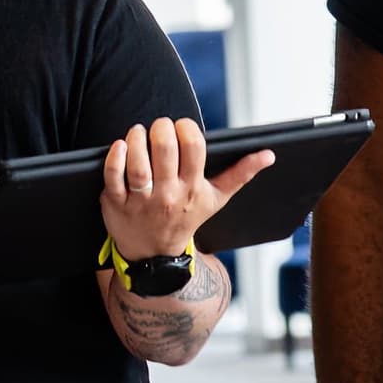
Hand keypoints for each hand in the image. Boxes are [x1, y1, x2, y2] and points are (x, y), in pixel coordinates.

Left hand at [101, 117, 271, 265]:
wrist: (155, 254)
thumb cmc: (186, 217)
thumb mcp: (217, 199)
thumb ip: (241, 174)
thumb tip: (269, 154)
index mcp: (193, 188)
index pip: (194, 147)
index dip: (187, 128)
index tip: (182, 128)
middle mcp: (168, 194)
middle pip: (165, 148)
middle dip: (161, 128)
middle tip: (159, 128)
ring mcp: (141, 200)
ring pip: (138, 161)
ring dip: (136, 137)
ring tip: (139, 133)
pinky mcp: (116, 202)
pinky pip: (113, 175)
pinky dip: (115, 156)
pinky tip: (120, 145)